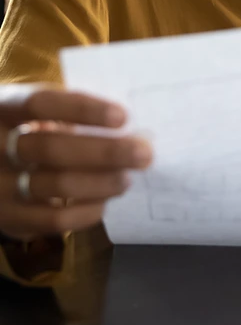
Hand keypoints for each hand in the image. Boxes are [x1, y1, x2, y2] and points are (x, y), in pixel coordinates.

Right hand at [0, 85, 152, 240]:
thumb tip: (131, 128)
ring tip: (127, 178)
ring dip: (101, 182)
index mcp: (3, 107)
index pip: (41, 103)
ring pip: (56, 185)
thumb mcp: (39, 114)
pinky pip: (53, 221)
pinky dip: (86, 212)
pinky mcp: (9, 219)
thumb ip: (72, 115)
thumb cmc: (29, 131)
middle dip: (105, 151)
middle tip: (143, 153)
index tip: (122, 116)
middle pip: (52, 148)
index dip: (83, 109)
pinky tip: (105, 201)